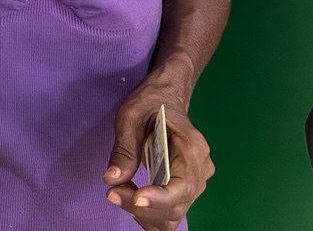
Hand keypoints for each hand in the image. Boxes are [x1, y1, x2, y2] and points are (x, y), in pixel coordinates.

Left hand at [105, 84, 212, 230]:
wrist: (166, 97)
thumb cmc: (150, 103)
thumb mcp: (131, 117)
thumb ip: (123, 149)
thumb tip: (112, 179)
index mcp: (192, 149)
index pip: (182, 186)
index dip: (159, 198)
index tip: (135, 197)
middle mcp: (200, 171)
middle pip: (176, 206)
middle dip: (142, 207)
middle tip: (112, 191)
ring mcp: (195, 183)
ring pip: (173, 215)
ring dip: (145, 214)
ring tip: (119, 193)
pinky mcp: (184, 189)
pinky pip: (170, 211)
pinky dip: (150, 214)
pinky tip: (131, 199)